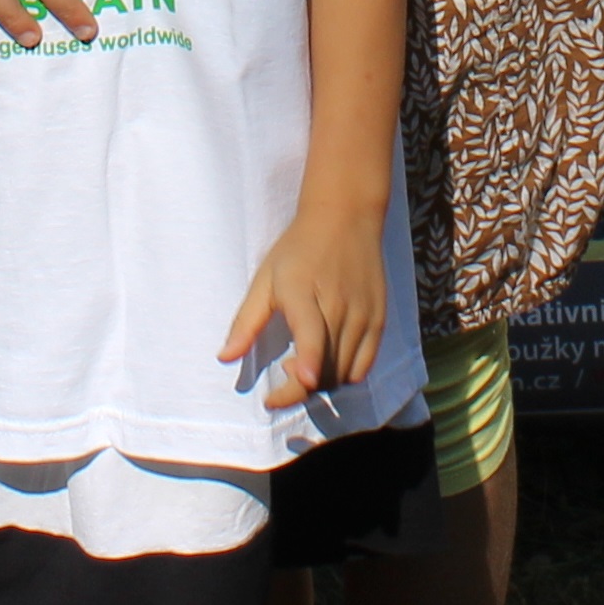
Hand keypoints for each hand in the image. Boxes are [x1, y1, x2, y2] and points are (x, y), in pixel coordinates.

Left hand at [220, 197, 386, 407]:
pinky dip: (344, 376)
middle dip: (299, 388)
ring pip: (343, 374)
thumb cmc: (298, 249)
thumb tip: (224, 358)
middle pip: (324, 369)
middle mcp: (339, 306)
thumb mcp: (266, 278)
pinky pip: (363, 367)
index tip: (299, 381)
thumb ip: (246, 322)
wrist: (345, 216)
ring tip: (301, 364)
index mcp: (303, 292)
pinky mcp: (378, 320)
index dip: (308, 362)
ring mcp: (363, 315)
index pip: (311, 335)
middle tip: (284, 371)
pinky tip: (327, 360)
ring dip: (319, 383)